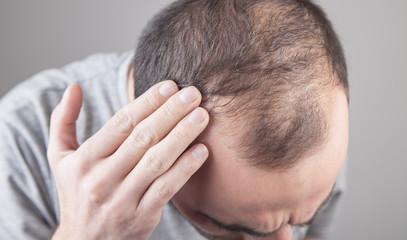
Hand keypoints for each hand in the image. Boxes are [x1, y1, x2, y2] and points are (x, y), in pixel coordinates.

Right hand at [48, 81, 208, 239]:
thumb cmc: (76, 193)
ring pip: (157, 161)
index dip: (148, 102)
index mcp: (85, 160)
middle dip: (171, 113)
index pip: (121, 123)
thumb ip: (63, 121)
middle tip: (194, 94)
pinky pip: (166, 188)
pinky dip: (185, 169)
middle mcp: (102, 178)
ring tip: (201, 116)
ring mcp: (122, 199)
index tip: (170, 86)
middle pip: (143, 138)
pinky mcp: (141, 217)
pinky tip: (202, 151)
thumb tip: (74, 86)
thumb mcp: (60, 158)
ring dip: (182, 136)